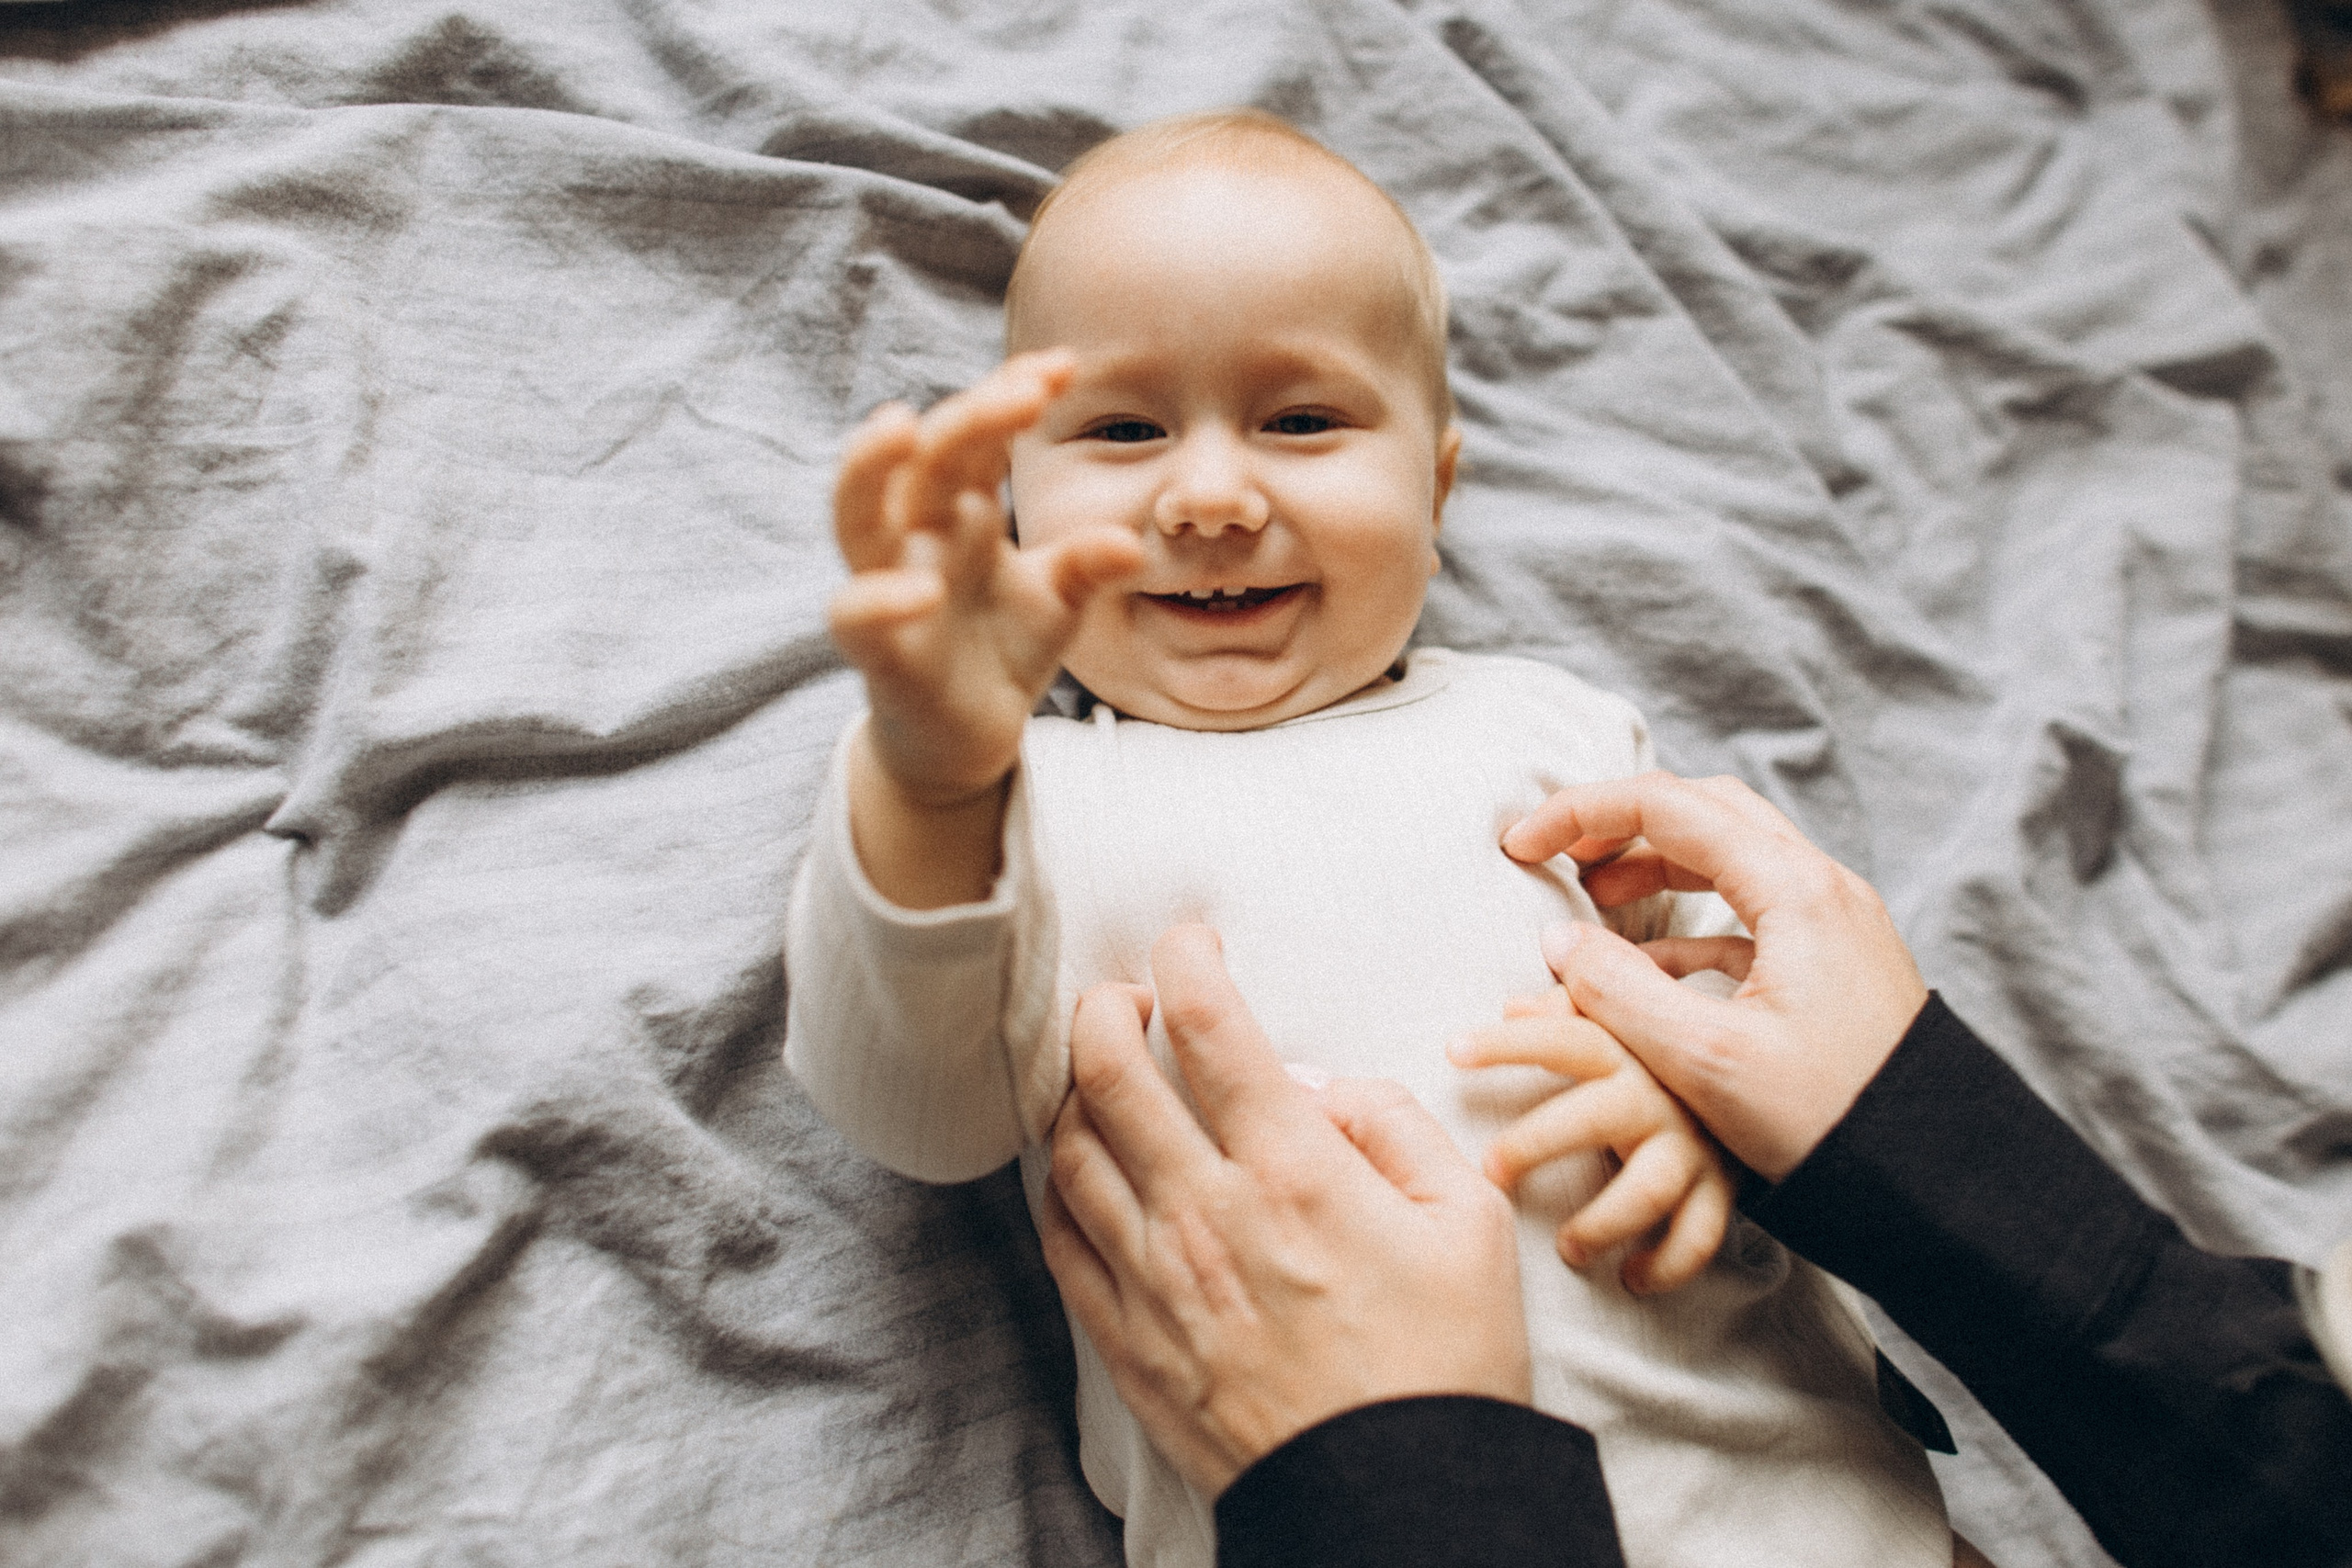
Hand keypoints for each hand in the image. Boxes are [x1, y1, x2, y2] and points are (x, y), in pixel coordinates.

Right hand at [829, 352, 1142, 904]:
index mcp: (960, 508)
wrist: (966, 737)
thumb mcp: (1060, 599)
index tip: (1064, 365)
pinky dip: (883, 599)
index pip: (978, 433)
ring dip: (868, 466)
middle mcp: (917, 534)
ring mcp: (888, 584)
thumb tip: (1130, 541)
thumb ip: (1088, 563)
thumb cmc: (1002, 647)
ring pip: (855, 513)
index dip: (1012, 393)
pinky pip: (857, 613)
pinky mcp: (874, 647)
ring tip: (900, 423)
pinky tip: (926, 590)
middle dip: (970, 415)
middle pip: (926, 456)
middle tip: (1026, 388)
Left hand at [1039, 925, 1529, 1497]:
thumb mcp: (1471, 1220)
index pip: (1209, 1026)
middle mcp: (1205, 1212)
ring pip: (1067, 1149)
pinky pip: (1059, 1239)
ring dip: (1074, 1091)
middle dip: (1103, 1007)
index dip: (1186, 960)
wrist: (1399, 1502)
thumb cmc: (1448, 1362)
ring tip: (1102, 1077)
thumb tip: (1318, 1086)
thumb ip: (1393, 1124)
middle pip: (1106, 1070)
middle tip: (1127, 997)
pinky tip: (1082, 1171)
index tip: (1190, 943)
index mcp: (1293, 1170)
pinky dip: (1058, 1186)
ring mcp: (1153, 1279)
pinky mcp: (1127, 1341)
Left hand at [1450, 986, 1732, 1293]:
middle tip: (1491, 1171)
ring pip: (1649, 1187)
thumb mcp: (1623, 1022)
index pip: (1565, 1038)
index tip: (1453, 1051)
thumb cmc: (1663, 1054)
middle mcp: (1662, 1096)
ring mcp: (1695, 1145)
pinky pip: (1700, 1236)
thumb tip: (1513, 1005)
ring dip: (1603, 1221)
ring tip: (1564, 1248)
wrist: (1766, 1078)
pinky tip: (1631, 1279)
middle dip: (1539, 1142)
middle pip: (1596, 1115)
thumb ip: (1571, 1009)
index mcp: (1630, 1048)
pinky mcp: (1723, 1188)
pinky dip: (1668, 1264)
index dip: (1510, 1043)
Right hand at [1501, 772, 1927, 1181]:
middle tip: (1557, 851)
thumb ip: (1619, 992)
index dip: (1581, 813)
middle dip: (1622, 821)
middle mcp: (1822, 889)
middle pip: (1706, 810)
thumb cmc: (1827, 1120)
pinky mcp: (1837, 966)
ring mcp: (1836, 924)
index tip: (1520, 845)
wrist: (1934, 1183)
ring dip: (1657, 862)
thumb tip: (1559, 941)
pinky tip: (1651, 962)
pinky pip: (1754, 913)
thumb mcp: (1704, 1060)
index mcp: (1794, 890)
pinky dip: (1693, 917)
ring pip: (1734, 855)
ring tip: (1595, 899)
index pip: (1667, 805)